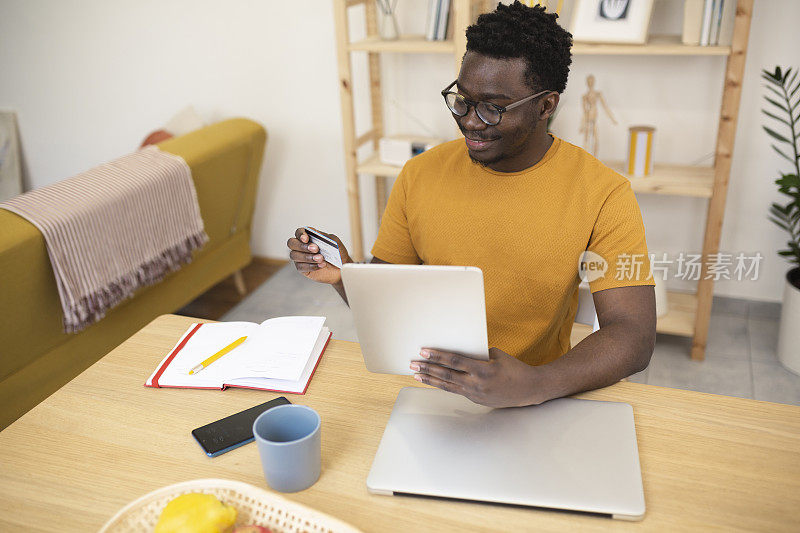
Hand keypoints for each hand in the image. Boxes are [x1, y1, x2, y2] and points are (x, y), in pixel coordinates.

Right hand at [287, 227, 351, 284]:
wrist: (342, 268)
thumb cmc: (337, 253)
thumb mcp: (335, 242)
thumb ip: (325, 237)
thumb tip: (316, 234)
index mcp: (309, 237)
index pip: (299, 232)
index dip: (300, 234)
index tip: (306, 238)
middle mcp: (302, 246)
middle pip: (292, 243)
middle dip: (302, 246)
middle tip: (315, 249)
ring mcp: (300, 258)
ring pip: (294, 255)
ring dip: (307, 257)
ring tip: (321, 258)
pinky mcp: (303, 269)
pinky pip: (301, 267)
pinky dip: (311, 266)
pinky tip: (321, 265)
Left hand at [410, 347, 542, 407]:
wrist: (530, 389)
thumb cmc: (515, 368)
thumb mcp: (497, 355)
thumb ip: (478, 353)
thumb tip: (460, 348)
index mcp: (482, 370)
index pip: (454, 361)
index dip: (437, 356)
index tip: (423, 351)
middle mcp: (476, 384)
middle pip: (446, 375)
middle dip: (428, 368)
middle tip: (412, 364)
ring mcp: (475, 394)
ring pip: (448, 386)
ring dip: (431, 379)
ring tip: (417, 374)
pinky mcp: (476, 400)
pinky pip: (457, 390)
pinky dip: (444, 385)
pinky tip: (434, 380)